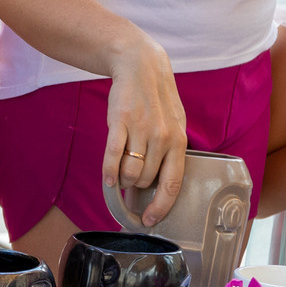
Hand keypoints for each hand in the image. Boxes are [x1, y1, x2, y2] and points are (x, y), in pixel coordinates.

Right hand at [104, 32, 189, 225]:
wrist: (140, 66)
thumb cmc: (156, 100)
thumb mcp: (173, 124)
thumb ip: (168, 153)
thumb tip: (157, 185)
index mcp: (179, 141)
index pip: (173, 184)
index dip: (161, 206)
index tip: (150, 220)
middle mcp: (162, 137)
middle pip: (145, 180)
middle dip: (135, 187)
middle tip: (129, 182)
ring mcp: (141, 129)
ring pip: (129, 172)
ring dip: (122, 178)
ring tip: (119, 171)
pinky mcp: (120, 122)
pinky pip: (112, 156)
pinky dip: (108, 172)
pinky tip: (107, 180)